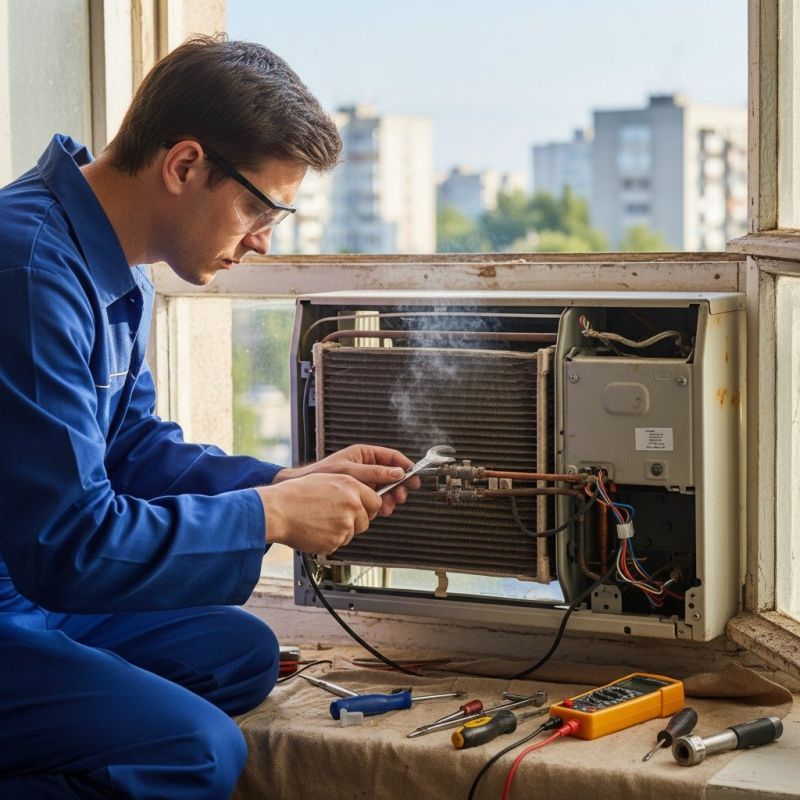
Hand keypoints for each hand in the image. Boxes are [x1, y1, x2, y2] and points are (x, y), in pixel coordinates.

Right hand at [257, 473, 381, 554]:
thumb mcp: (327, 479)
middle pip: (367, 520)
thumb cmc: (296, 494)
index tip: (362, 509)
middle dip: (356, 521)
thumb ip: (349, 488)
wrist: (277, 510)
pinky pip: (338, 543)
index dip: (369, 507)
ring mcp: (345, 525)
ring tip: (321, 520)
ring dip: (342, 531)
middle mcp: (352, 505)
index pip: (376, 501)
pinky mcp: (335, 541)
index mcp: (351, 486)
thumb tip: (362, 497)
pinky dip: (329, 539)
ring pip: (353, 533)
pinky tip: (315, 528)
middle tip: (336, 516)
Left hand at [272, 444, 420, 515]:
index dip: (405, 465)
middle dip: (399, 486)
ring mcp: (363, 480)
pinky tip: (380, 509)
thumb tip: (398, 472)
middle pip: (392, 474)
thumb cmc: (322, 475)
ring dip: (391, 497)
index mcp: (364, 454)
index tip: (415, 475)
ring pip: (386, 488)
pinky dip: (381, 504)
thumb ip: (375, 473)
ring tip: (389, 506)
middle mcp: (366, 466)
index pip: (391, 456)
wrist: (304, 490)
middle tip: (401, 496)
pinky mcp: (359, 493)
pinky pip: (376, 497)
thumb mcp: (351, 472)